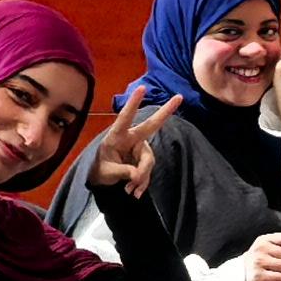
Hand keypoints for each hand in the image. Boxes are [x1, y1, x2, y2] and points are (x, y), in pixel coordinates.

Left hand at [84, 83, 177, 197]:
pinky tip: (134, 192)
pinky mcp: (144, 159)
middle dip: (165, 112)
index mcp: (117, 136)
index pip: (125, 118)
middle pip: (151, 125)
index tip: (142, 88)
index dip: (133, 104)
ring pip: (149, 161)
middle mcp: (131, 138)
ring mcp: (139, 148)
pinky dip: (142, 182)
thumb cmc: (100, 170)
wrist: (102, 179)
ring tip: (130, 191)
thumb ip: (123, 172)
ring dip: (142, 178)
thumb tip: (138, 175)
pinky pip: (148, 171)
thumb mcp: (107, 172)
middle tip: (179, 97)